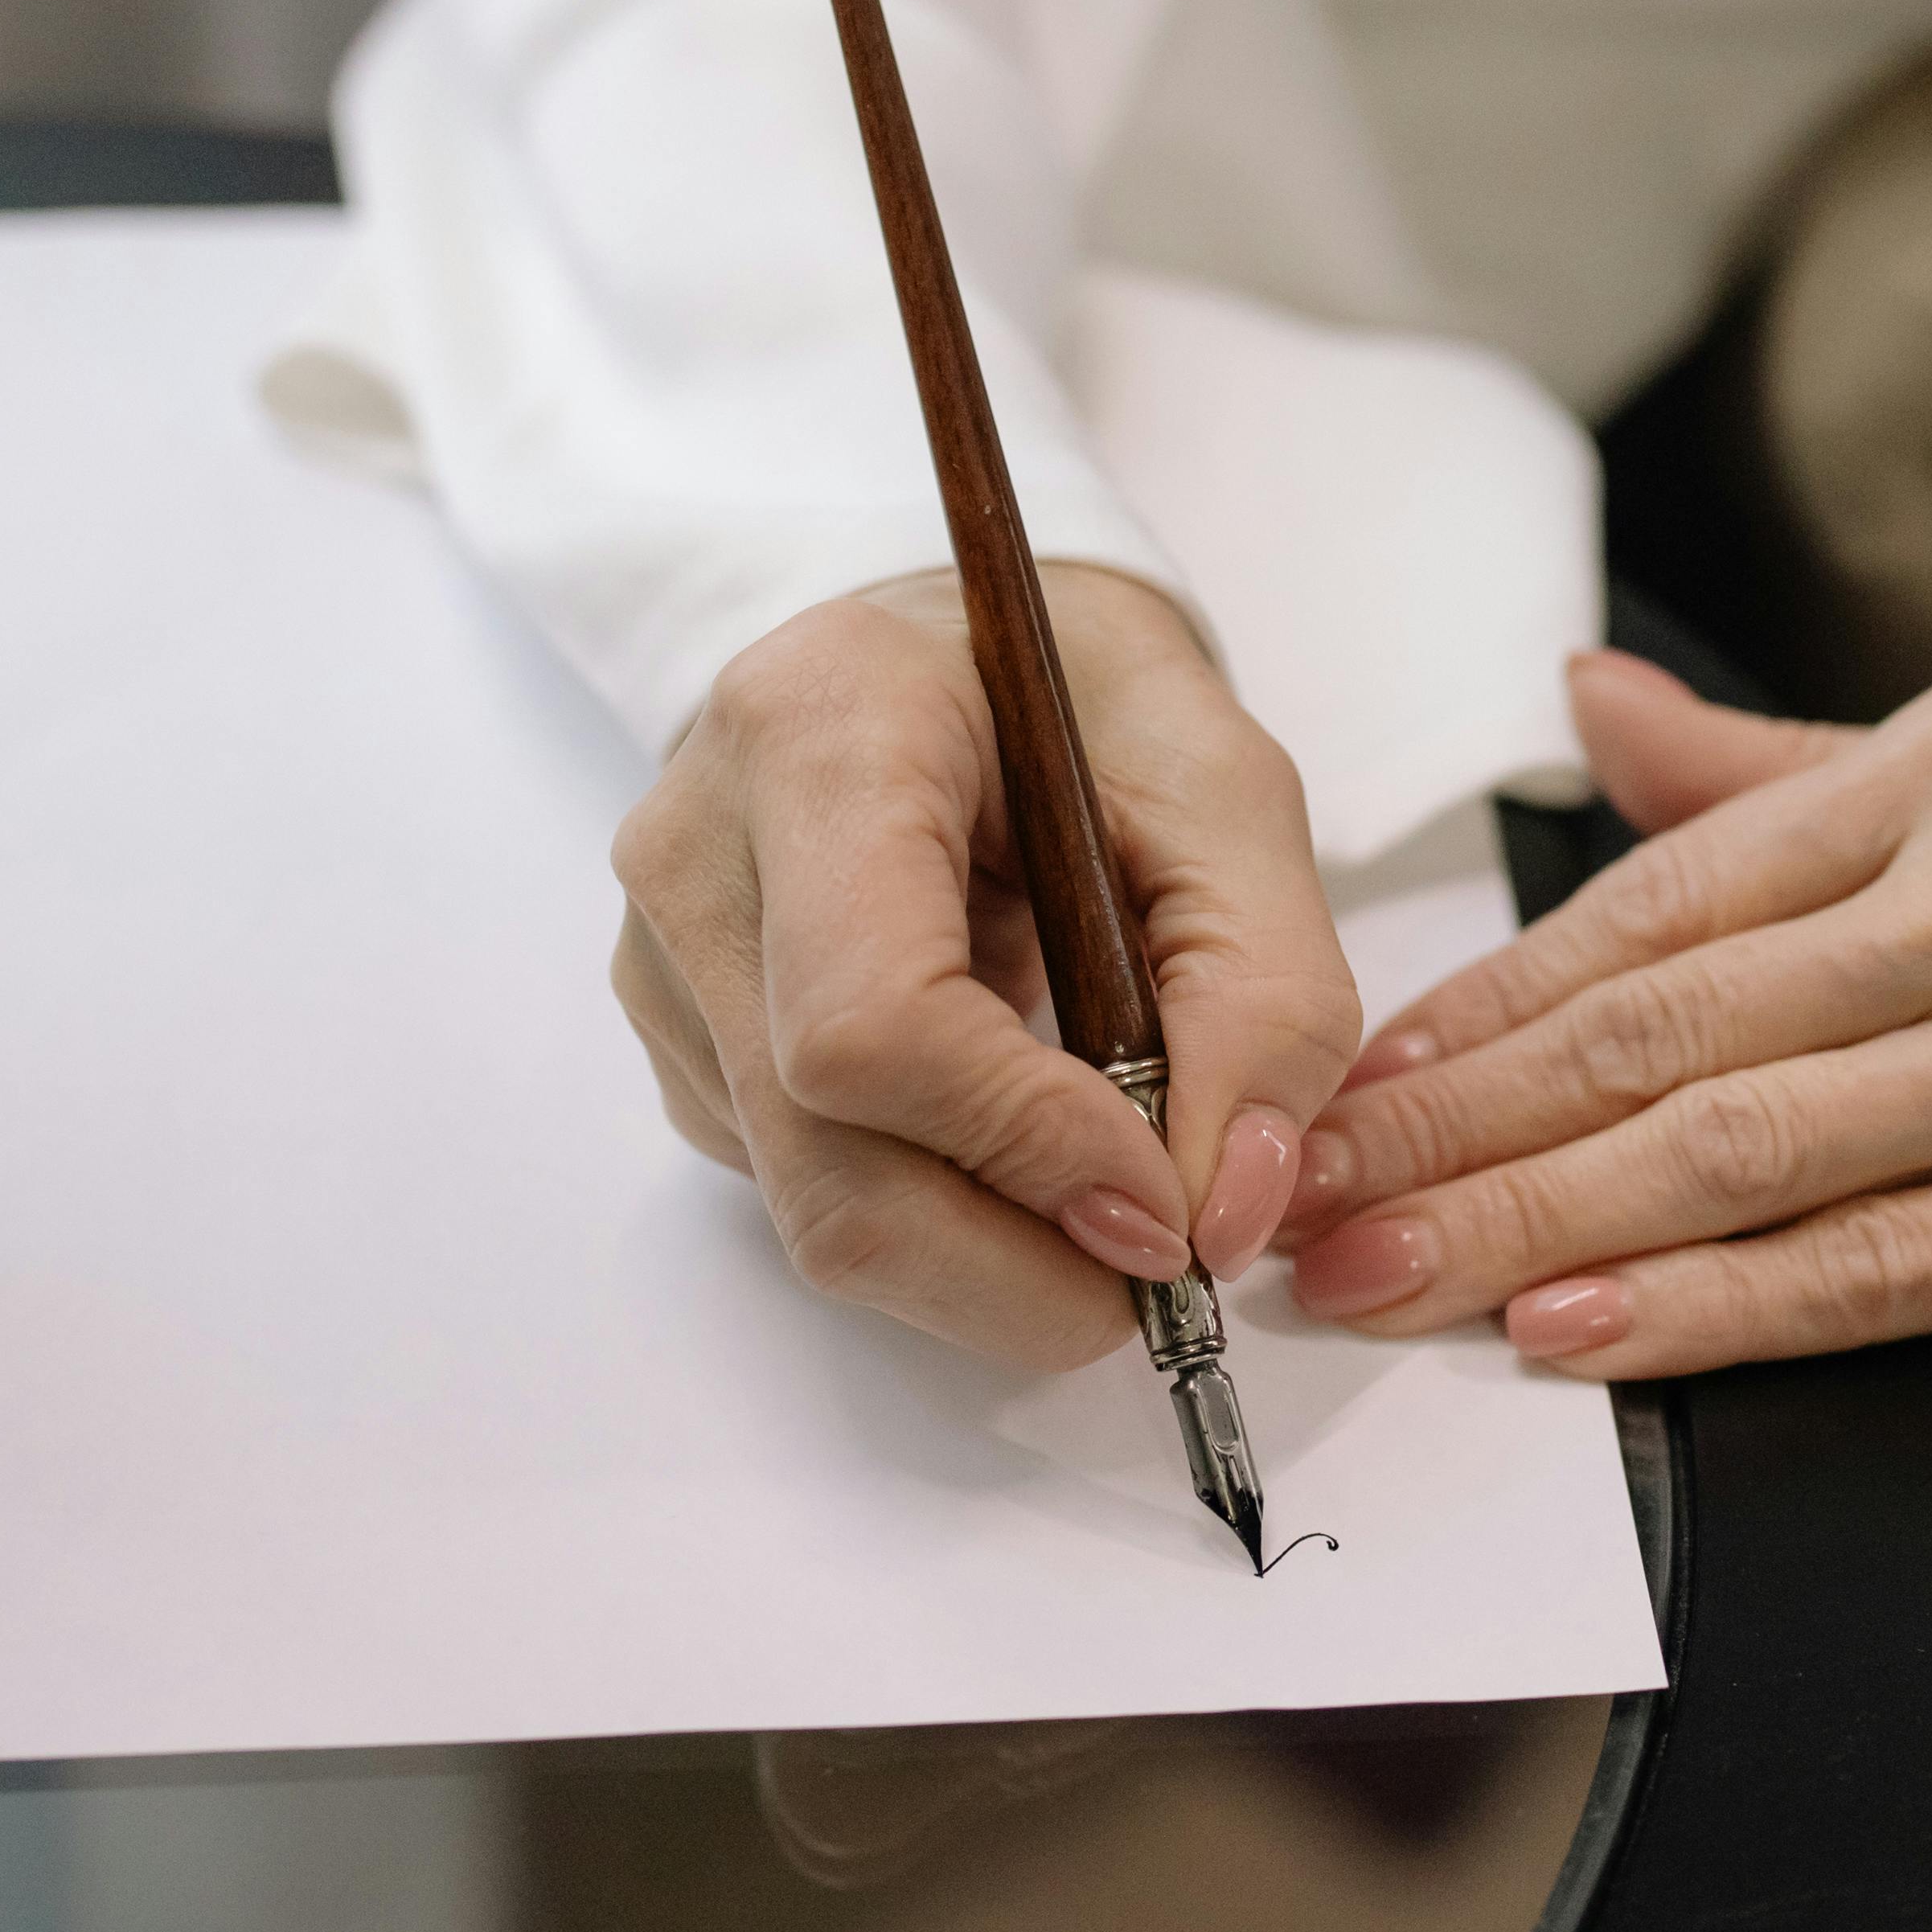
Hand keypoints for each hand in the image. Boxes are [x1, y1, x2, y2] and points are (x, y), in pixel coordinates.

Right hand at [609, 565, 1357, 1369]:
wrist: (952, 660)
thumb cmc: (1085, 705)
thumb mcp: (1230, 797)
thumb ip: (1265, 997)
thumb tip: (1225, 1214)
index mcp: (817, 735)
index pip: (874, 1019)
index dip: (1030, 1147)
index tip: (1171, 1204)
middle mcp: (697, 856)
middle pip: (831, 1166)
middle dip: (1023, 1270)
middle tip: (1170, 1271)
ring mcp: (666, 965)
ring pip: (819, 1213)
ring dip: (999, 1258)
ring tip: (1112, 1178)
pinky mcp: (685, 1048)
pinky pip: (812, 1197)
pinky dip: (950, 1217)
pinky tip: (1014, 1127)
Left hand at [1279, 645, 1931, 1376]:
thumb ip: (1781, 771)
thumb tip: (1584, 705)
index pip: (1664, 894)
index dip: (1490, 998)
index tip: (1357, 1074)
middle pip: (1668, 1027)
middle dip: (1463, 1126)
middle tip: (1309, 1201)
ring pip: (1744, 1153)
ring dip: (1541, 1224)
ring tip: (1392, 1279)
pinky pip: (1876, 1268)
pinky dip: (1716, 1309)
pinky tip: (1584, 1334)